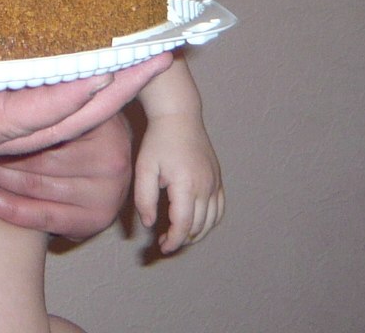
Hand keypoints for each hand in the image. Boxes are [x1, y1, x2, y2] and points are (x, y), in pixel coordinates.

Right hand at [0, 56, 171, 230]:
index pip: (18, 114)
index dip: (65, 92)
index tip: (109, 66)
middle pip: (56, 115)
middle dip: (108, 87)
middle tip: (160, 49)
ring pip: (51, 108)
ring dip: (99, 81)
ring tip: (142, 42)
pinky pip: (29, 99)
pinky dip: (65, 78)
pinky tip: (86, 50)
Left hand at [133, 110, 222, 252]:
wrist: (179, 116)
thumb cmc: (158, 141)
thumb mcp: (144, 169)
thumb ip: (145, 199)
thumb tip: (150, 224)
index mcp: (186, 185)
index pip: (184, 226)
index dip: (173, 241)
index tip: (162, 248)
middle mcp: (206, 186)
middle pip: (199, 226)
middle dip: (182, 239)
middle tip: (164, 240)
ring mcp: (215, 182)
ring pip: (212, 221)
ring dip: (197, 233)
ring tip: (178, 233)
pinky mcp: (218, 178)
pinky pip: (220, 208)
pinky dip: (210, 221)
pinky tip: (196, 222)